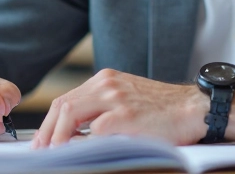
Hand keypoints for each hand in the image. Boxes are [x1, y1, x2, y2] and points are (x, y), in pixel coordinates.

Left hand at [32, 69, 208, 148]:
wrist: (194, 108)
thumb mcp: (129, 98)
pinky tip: (78, 155)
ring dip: (56, 137)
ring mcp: (115, 99)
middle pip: (62, 105)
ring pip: (70, 113)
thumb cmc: (165, 109)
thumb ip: (103, 107)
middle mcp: (107, 84)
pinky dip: (80, 144)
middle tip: (40, 151)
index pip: (67, 99)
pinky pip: (92, 131)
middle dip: (46, 131)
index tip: (42, 141)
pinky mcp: (125, 116)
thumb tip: (76, 132)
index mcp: (106, 79)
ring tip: (52, 154)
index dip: (49, 122)